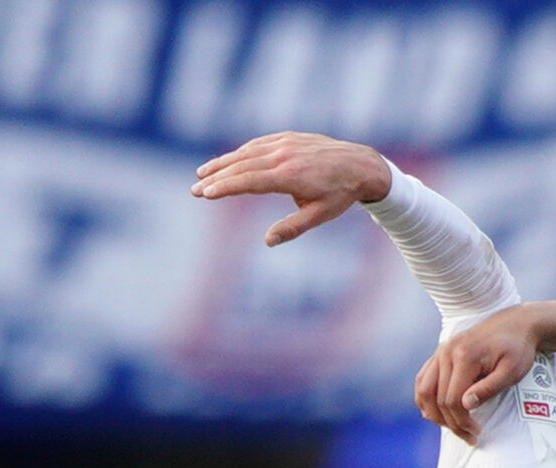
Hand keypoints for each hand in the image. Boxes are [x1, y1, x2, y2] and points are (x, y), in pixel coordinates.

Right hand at [191, 132, 392, 247]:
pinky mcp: (288, 137)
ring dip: (223, 163)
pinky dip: (241, 152)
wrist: (360, 164)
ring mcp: (285, 143)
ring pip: (246, 152)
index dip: (224, 187)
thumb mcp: (320, 216)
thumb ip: (292, 227)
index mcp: (288, 176)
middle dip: (215, 177)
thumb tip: (267, 241)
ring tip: (203, 173)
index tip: (204, 194)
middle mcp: (283, 156)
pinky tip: (230, 161)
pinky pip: (258, 144)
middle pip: (240, 166)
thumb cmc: (340, 195)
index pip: (247, 181)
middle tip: (194, 189)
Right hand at [413, 305, 542, 443]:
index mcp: (465, 356)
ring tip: (453, 427)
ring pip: (423, 390)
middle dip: (451, 423)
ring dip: (434, 414)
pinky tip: (434, 412)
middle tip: (469, 436)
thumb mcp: (512, 371)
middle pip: (437, 398)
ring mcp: (441, 351)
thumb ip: (489, 388)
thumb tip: (466, 405)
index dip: (461, 421)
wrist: (515, 324)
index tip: (476, 432)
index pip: (452, 399)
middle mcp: (447, 352)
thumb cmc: (518, 349)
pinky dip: (425, 398)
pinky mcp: (440, 353)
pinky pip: (423, 379)